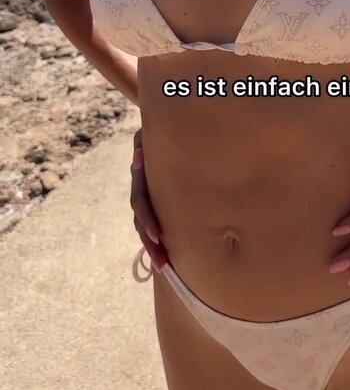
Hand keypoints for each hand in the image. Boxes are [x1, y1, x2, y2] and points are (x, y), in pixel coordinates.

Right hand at [130, 128, 167, 271]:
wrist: (171, 122)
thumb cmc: (167, 124)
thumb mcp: (152, 131)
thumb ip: (144, 143)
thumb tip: (139, 157)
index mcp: (141, 172)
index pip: (140, 199)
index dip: (146, 217)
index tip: (156, 234)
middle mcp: (141, 186)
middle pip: (140, 219)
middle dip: (150, 242)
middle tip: (162, 262)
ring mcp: (147, 193)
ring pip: (144, 225)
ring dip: (152, 247)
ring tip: (163, 267)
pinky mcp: (157, 198)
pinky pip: (152, 222)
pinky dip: (156, 239)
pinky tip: (166, 257)